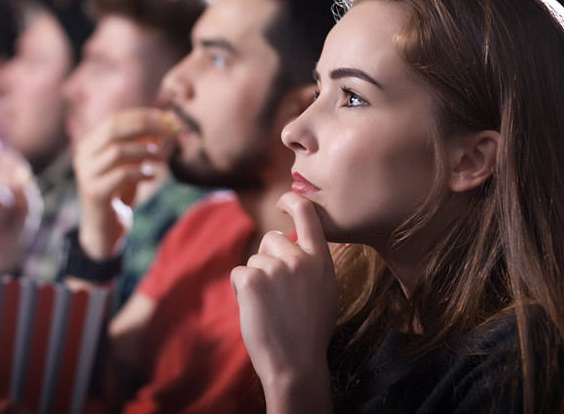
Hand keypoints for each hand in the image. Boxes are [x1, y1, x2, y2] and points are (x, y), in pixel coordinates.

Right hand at [74, 108, 168, 259]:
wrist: (104, 229)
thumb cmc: (120, 193)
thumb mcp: (132, 165)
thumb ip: (143, 146)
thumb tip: (168, 125)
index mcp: (90, 144)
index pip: (115, 120)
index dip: (141, 116)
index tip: (165, 117)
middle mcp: (83, 155)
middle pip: (113, 129)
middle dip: (143, 126)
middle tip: (167, 130)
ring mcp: (86, 174)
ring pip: (118, 150)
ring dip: (145, 150)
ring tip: (161, 157)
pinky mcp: (94, 192)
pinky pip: (121, 175)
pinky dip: (141, 172)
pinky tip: (152, 176)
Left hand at [230, 191, 337, 411]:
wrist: (295, 363)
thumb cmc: (309, 331)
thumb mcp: (325, 292)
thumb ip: (311, 264)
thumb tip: (291, 243)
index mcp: (321, 260)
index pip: (308, 215)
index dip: (293, 201)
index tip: (283, 200)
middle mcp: (299, 259)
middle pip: (271, 238)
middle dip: (267, 257)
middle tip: (275, 290)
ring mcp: (275, 268)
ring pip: (254, 259)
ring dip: (255, 279)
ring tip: (269, 307)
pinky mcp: (252, 279)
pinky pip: (238, 273)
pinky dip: (240, 289)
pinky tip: (255, 309)